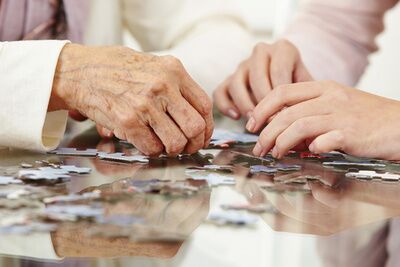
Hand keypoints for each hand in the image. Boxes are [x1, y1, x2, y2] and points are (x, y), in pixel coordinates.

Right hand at [49, 44, 213, 155]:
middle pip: (195, 127)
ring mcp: (145, 104)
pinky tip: (146, 143)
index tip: (202, 136)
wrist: (78, 71)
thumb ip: (175, 85)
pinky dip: (152, 151)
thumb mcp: (152, 65)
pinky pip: (151, 148)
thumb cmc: (115, 69)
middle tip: (187, 147)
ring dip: (172, 150)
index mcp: (173, 70)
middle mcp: (163, 86)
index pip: (204, 105)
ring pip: (175, 142)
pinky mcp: (127, 121)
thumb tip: (195, 115)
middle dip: (194, 143)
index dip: (207, 127)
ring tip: (164, 145)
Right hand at [213, 40, 311, 119]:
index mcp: (283, 49)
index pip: (278, 71)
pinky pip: (220, 92)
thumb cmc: (301, 86)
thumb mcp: (309, 85)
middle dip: (264, 103)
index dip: (282, 97)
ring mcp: (242, 65)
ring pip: (236, 83)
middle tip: (271, 122)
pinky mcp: (228, 80)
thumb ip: (305, 95)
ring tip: (255, 122)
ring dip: (245, 105)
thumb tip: (299, 116)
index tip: (286, 116)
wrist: (288, 81)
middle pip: (257, 77)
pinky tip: (236, 117)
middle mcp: (261, 52)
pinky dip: (225, 105)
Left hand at [246, 80, 399, 159]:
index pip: (282, 91)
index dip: (262, 108)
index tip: (251, 124)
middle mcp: (330, 98)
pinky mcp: (353, 134)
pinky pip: (325, 140)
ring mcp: (342, 115)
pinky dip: (312, 147)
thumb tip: (282, 132)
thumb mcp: (336, 106)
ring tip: (274, 154)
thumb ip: (310, 113)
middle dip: (266, 132)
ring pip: (299, 125)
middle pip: (286, 112)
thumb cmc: (366, 118)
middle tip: (258, 148)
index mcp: (324, 88)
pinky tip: (308, 153)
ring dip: (281, 142)